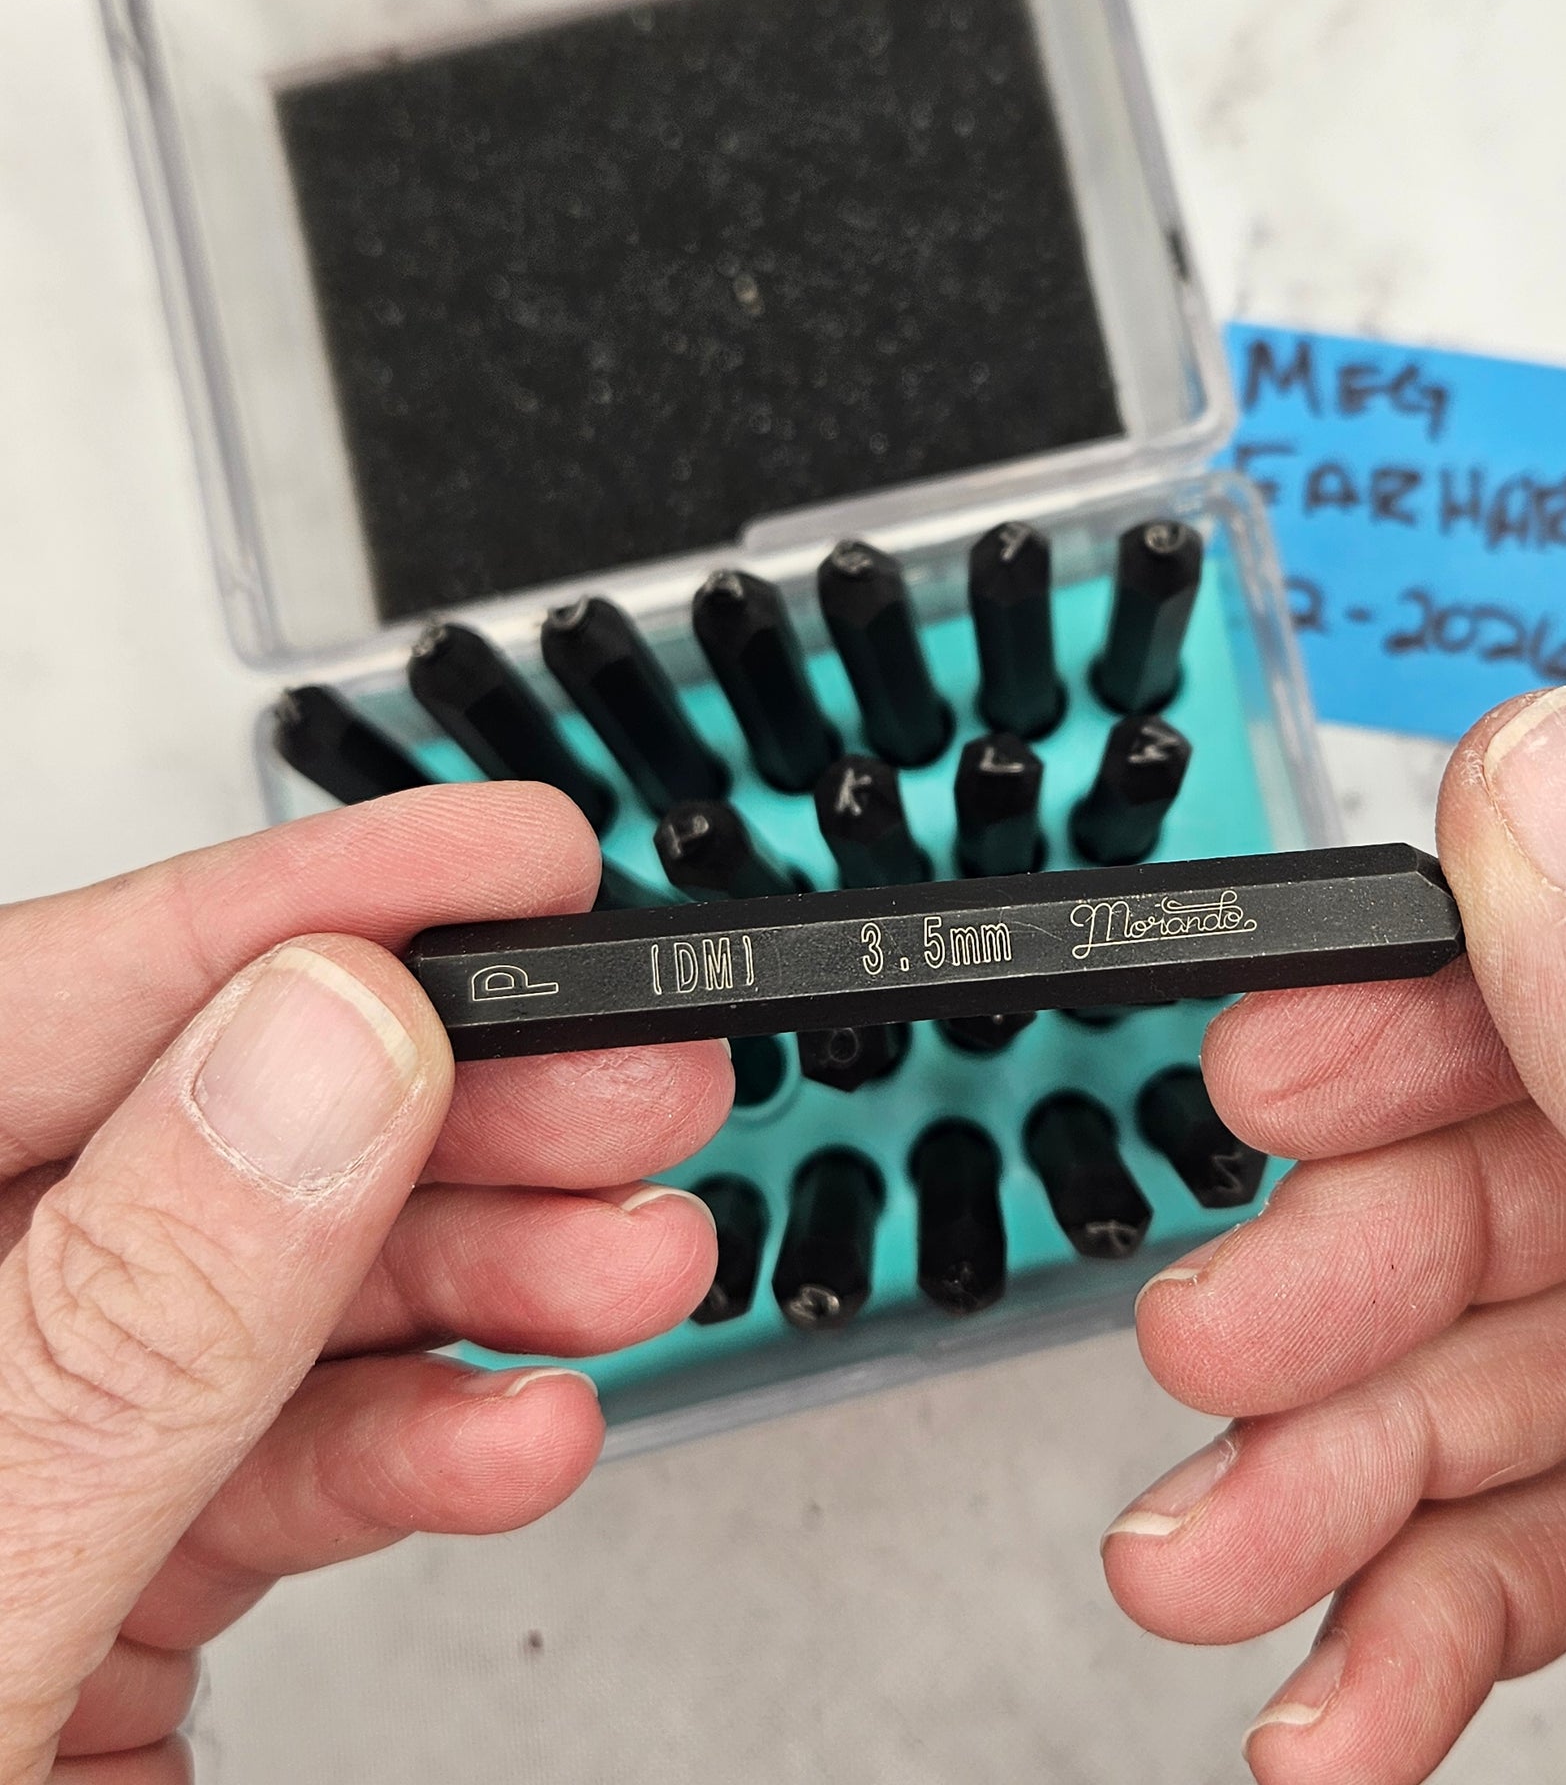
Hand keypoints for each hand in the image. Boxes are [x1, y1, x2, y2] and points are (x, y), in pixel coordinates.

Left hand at [0, 784, 731, 1783]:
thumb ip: (121, 1329)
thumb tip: (318, 1048)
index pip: (50, 1006)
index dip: (303, 903)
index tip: (502, 861)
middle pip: (198, 1131)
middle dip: (445, 1097)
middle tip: (632, 1069)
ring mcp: (11, 1459)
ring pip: (268, 1293)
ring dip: (478, 1274)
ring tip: (633, 1263)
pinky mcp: (94, 1574)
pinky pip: (280, 1460)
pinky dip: (426, 1443)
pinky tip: (525, 1433)